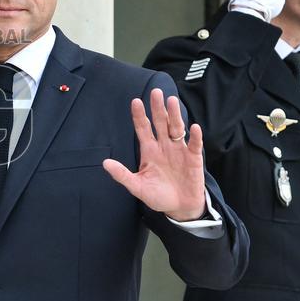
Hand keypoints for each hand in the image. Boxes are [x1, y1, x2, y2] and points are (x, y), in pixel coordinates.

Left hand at [103, 88, 206, 221]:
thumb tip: (105, 163)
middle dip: (157, 108)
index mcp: (149, 150)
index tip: (135, 101)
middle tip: (155, 92)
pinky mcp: (193, 159)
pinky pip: (194, 145)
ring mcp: (179, 151)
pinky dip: (194, 137)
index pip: (143, 128)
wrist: (179, 208)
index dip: (139, 116)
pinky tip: (193, 127)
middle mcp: (164, 146)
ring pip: (176, 129)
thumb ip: (122, 175)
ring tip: (172, 101)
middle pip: (160, 123)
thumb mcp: (137, 186)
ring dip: (174, 115)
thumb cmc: (158, 195)